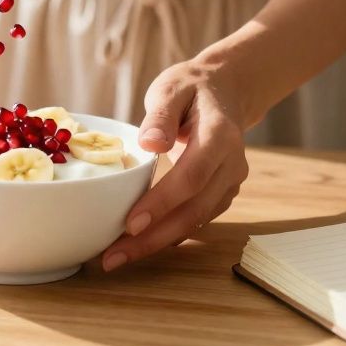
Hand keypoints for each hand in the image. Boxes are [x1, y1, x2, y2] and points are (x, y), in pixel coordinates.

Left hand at [101, 57, 256, 271]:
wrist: (225, 91)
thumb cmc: (192, 88)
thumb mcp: (173, 88)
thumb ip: (161, 115)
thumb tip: (150, 144)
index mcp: (220, 136)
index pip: (191, 177)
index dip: (162, 203)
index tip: (130, 223)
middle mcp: (232, 165)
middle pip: (194, 211)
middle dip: (153, 238)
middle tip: (113, 257)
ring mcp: (230, 183)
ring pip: (196, 222)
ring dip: (157, 243)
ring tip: (116, 258)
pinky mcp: (221, 194)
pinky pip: (197, 220)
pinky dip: (168, 235)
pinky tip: (138, 246)